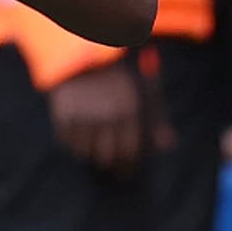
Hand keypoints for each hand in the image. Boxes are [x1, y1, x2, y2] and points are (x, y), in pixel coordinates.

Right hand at [48, 56, 148, 176]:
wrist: (80, 57)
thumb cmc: (116, 80)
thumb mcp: (141, 94)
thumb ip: (156, 120)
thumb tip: (167, 145)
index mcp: (129, 111)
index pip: (129, 152)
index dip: (127, 167)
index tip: (124, 173)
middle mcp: (106, 116)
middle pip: (106, 157)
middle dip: (108, 165)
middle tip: (107, 167)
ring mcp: (83, 116)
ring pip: (85, 153)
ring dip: (89, 154)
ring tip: (92, 151)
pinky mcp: (63, 115)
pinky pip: (67, 143)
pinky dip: (72, 144)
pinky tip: (77, 138)